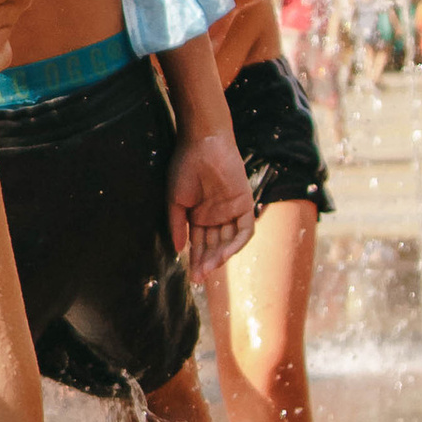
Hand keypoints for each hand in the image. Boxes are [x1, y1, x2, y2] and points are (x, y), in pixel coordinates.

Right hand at [167, 125, 255, 277]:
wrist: (202, 143)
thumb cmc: (185, 167)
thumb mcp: (176, 201)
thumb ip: (178, 226)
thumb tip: (178, 251)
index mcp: (200, 215)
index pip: (200, 244)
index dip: (196, 260)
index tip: (192, 277)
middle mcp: (217, 215)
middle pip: (214, 245)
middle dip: (207, 262)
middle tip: (199, 278)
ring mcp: (231, 210)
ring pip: (229, 241)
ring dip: (220, 256)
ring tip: (209, 268)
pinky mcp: (245, 203)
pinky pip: (244, 230)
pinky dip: (236, 244)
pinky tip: (224, 255)